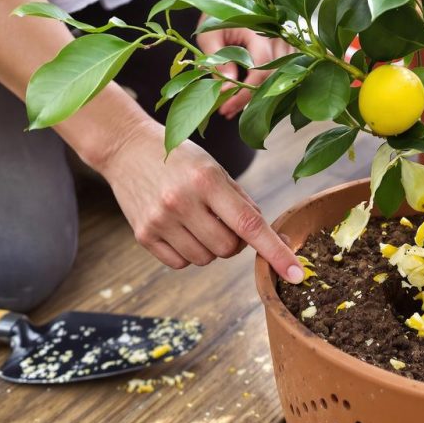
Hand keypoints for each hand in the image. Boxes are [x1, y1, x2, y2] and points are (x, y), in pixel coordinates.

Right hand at [98, 119, 304, 283]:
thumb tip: (272, 238)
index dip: (276, 252)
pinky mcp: (143, 234)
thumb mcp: (215, 169)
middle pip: (228, 249)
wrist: (126, 148)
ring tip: (196, 220)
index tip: (296, 274)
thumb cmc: (181, 159)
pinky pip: (181, 263)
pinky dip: (187, 252)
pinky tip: (178, 228)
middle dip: (234, 241)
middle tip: (221, 219)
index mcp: (207, 180)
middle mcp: (182, 201)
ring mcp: (160, 220)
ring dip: (210, 247)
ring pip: (206, 259)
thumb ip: (242, 203)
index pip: (250, 224)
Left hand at [196, 19, 291, 118]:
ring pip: (281, 76)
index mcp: (259, 32)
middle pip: (273, 77)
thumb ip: (218, 59)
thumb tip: (227, 86)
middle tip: (228, 111)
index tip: (226, 106)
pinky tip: (246, 94)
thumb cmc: (216, 15)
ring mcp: (284, 42)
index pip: (261, 69)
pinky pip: (283, 71)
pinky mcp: (284, 47)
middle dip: (250, 98)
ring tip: (235, 107)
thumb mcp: (209, 35)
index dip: (244, 92)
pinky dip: (266, 85)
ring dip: (260, 94)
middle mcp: (277, 37)